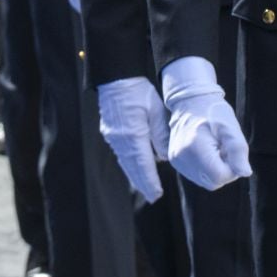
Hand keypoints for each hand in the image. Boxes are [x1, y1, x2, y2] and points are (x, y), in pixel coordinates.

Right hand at [98, 77, 168, 202]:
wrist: (116, 79)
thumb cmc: (138, 91)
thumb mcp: (155, 109)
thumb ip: (160, 134)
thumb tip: (165, 156)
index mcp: (133, 135)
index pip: (143, 164)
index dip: (150, 181)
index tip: (157, 194)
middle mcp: (121, 140)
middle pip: (132, 168)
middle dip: (143, 184)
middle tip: (153, 197)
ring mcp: (114, 138)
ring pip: (126, 163)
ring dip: (135, 176)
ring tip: (145, 189)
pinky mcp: (111, 133)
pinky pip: (121, 154)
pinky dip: (129, 165)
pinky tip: (134, 169)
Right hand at [160, 56, 250, 190]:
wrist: (190, 101)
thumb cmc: (213, 111)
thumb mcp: (230, 127)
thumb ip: (238, 150)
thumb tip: (245, 173)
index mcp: (196, 147)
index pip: (220, 176)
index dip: (232, 168)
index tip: (230, 150)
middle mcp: (182, 157)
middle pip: (213, 182)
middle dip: (224, 170)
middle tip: (224, 148)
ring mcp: (176, 160)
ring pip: (205, 181)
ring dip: (215, 169)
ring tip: (214, 148)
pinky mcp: (174, 161)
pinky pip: (197, 176)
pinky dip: (205, 168)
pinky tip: (206, 151)